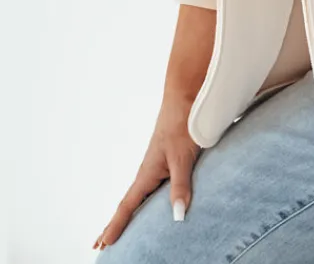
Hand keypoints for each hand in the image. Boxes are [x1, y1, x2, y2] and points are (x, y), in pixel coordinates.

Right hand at [92, 92, 200, 249]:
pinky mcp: (167, 159)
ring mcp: (157, 165)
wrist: (186, 97)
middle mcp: (148, 171)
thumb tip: (177, 217)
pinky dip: (146, 199)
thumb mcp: (182, 158)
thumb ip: (180, 186)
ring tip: (121, 229)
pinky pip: (153, 186)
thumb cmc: (182, 125)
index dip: (116, 225)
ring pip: (140, 196)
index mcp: (147, 173)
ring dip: (129, 213)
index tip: (103, 244)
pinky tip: (150, 202)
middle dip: (115, 223)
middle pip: (128, 204)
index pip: (127, 206)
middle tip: (100, 244)